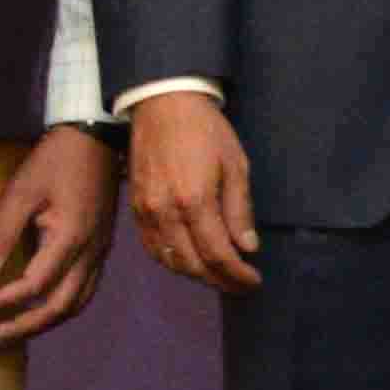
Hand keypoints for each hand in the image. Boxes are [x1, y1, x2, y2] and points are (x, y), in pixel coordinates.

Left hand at [0, 126, 117, 346]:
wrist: (97, 140)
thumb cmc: (55, 161)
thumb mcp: (21, 191)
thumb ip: (2, 232)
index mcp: (69, 238)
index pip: (33, 286)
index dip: (0, 301)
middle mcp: (90, 253)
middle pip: (60, 307)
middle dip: (23, 326)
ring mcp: (100, 252)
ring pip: (77, 303)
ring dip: (44, 322)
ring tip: (14, 331)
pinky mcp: (101, 248)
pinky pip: (85, 290)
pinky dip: (62, 308)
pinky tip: (42, 308)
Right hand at [124, 89, 262, 291]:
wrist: (163, 105)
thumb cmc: (207, 132)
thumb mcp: (236, 166)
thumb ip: (240, 210)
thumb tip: (248, 248)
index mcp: (195, 201)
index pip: (218, 254)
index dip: (238, 274)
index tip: (254, 281)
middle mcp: (165, 212)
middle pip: (193, 264)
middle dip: (220, 281)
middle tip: (241, 284)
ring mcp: (146, 212)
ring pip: (170, 261)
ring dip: (197, 275)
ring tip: (220, 277)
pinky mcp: (135, 209)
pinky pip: (152, 248)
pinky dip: (172, 262)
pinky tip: (190, 263)